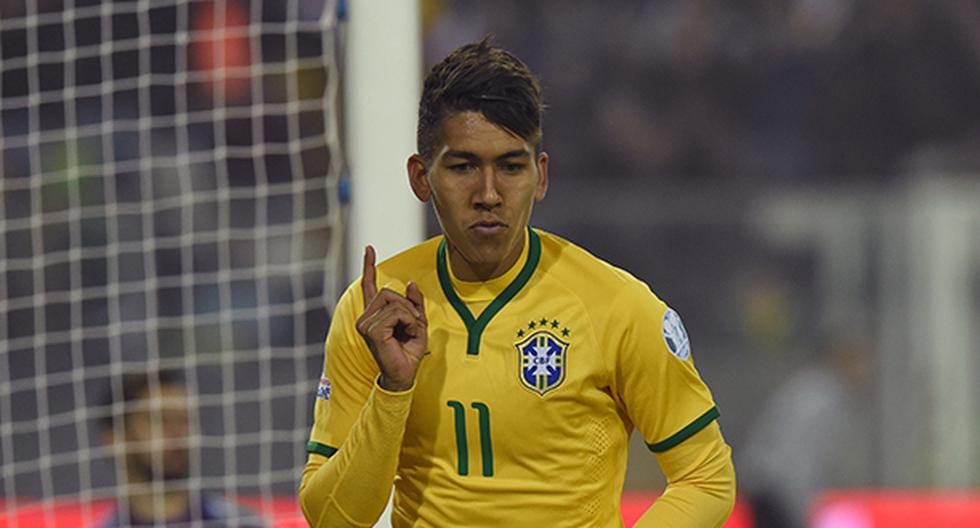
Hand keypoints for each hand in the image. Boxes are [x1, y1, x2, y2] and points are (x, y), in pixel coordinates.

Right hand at [355, 245, 427, 391]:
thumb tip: (410, 283)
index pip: (370, 286)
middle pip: (389, 291)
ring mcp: (365, 323)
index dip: (369, 266)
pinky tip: (405, 335)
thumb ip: (414, 304)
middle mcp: (365, 317)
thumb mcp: (417, 323)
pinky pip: (397, 312)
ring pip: (394, 302)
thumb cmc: (408, 352)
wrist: (404, 375)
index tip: (369, 248)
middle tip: (412, 326)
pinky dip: (408, 321)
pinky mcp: (370, 329)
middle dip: (407, 306)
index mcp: (374, 315)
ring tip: (408, 333)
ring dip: (409, 316)